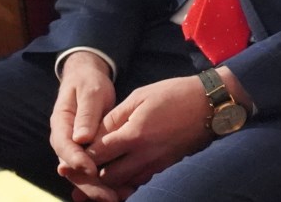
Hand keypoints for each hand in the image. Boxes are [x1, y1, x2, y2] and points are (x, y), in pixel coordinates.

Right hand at [51, 52, 116, 198]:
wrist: (88, 79)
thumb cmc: (88, 83)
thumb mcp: (90, 92)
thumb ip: (86, 113)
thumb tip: (81, 138)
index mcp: (61, 125)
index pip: (65, 147)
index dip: (76, 161)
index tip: (91, 170)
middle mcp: (65, 140)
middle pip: (73, 168)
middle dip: (89, 184)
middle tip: (108, 196)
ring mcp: (76, 148)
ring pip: (83, 173)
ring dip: (98, 188)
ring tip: (116, 198)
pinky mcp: (88, 152)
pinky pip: (94, 169)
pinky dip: (105, 181)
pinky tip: (121, 191)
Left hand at [85, 74, 213, 195]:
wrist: (210, 105)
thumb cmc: (175, 94)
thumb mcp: (141, 96)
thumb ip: (115, 117)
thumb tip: (94, 134)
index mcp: (134, 135)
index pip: (97, 155)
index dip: (81, 158)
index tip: (70, 157)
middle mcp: (144, 155)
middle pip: (107, 178)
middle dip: (90, 177)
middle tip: (78, 171)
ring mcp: (156, 164)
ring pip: (123, 185)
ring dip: (106, 184)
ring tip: (92, 180)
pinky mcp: (164, 167)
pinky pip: (139, 182)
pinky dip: (125, 183)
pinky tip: (116, 178)